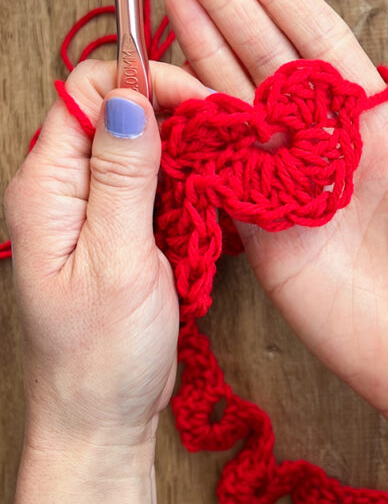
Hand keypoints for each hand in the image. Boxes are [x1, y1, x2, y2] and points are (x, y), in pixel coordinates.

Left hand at [3, 59, 210, 454]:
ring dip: (184, 147)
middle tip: (227, 130)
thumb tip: (128, 95)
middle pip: (117, 112)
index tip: (200, 103)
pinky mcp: (117, 228)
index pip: (90, 94)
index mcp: (45, 188)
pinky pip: (151, 182)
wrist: (102, 419)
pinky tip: (212, 191)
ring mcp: (89, 209)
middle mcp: (61, 190)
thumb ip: (122, 175)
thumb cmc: (101, 355)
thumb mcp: (118, 261)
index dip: (146, 84)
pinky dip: (185, 179)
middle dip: (174, 111)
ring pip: (139, 145)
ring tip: (226, 159)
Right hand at [165, 0, 387, 433]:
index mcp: (380, 127)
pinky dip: (188, 133)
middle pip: (266, 60)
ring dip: (200, 53)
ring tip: (168, 2)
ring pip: (235, 106)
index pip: (322, 44)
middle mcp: (328, 148)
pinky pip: (219, 174)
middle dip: (227, 6)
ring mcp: (290, 189)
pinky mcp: (264, 235)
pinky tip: (159, 94)